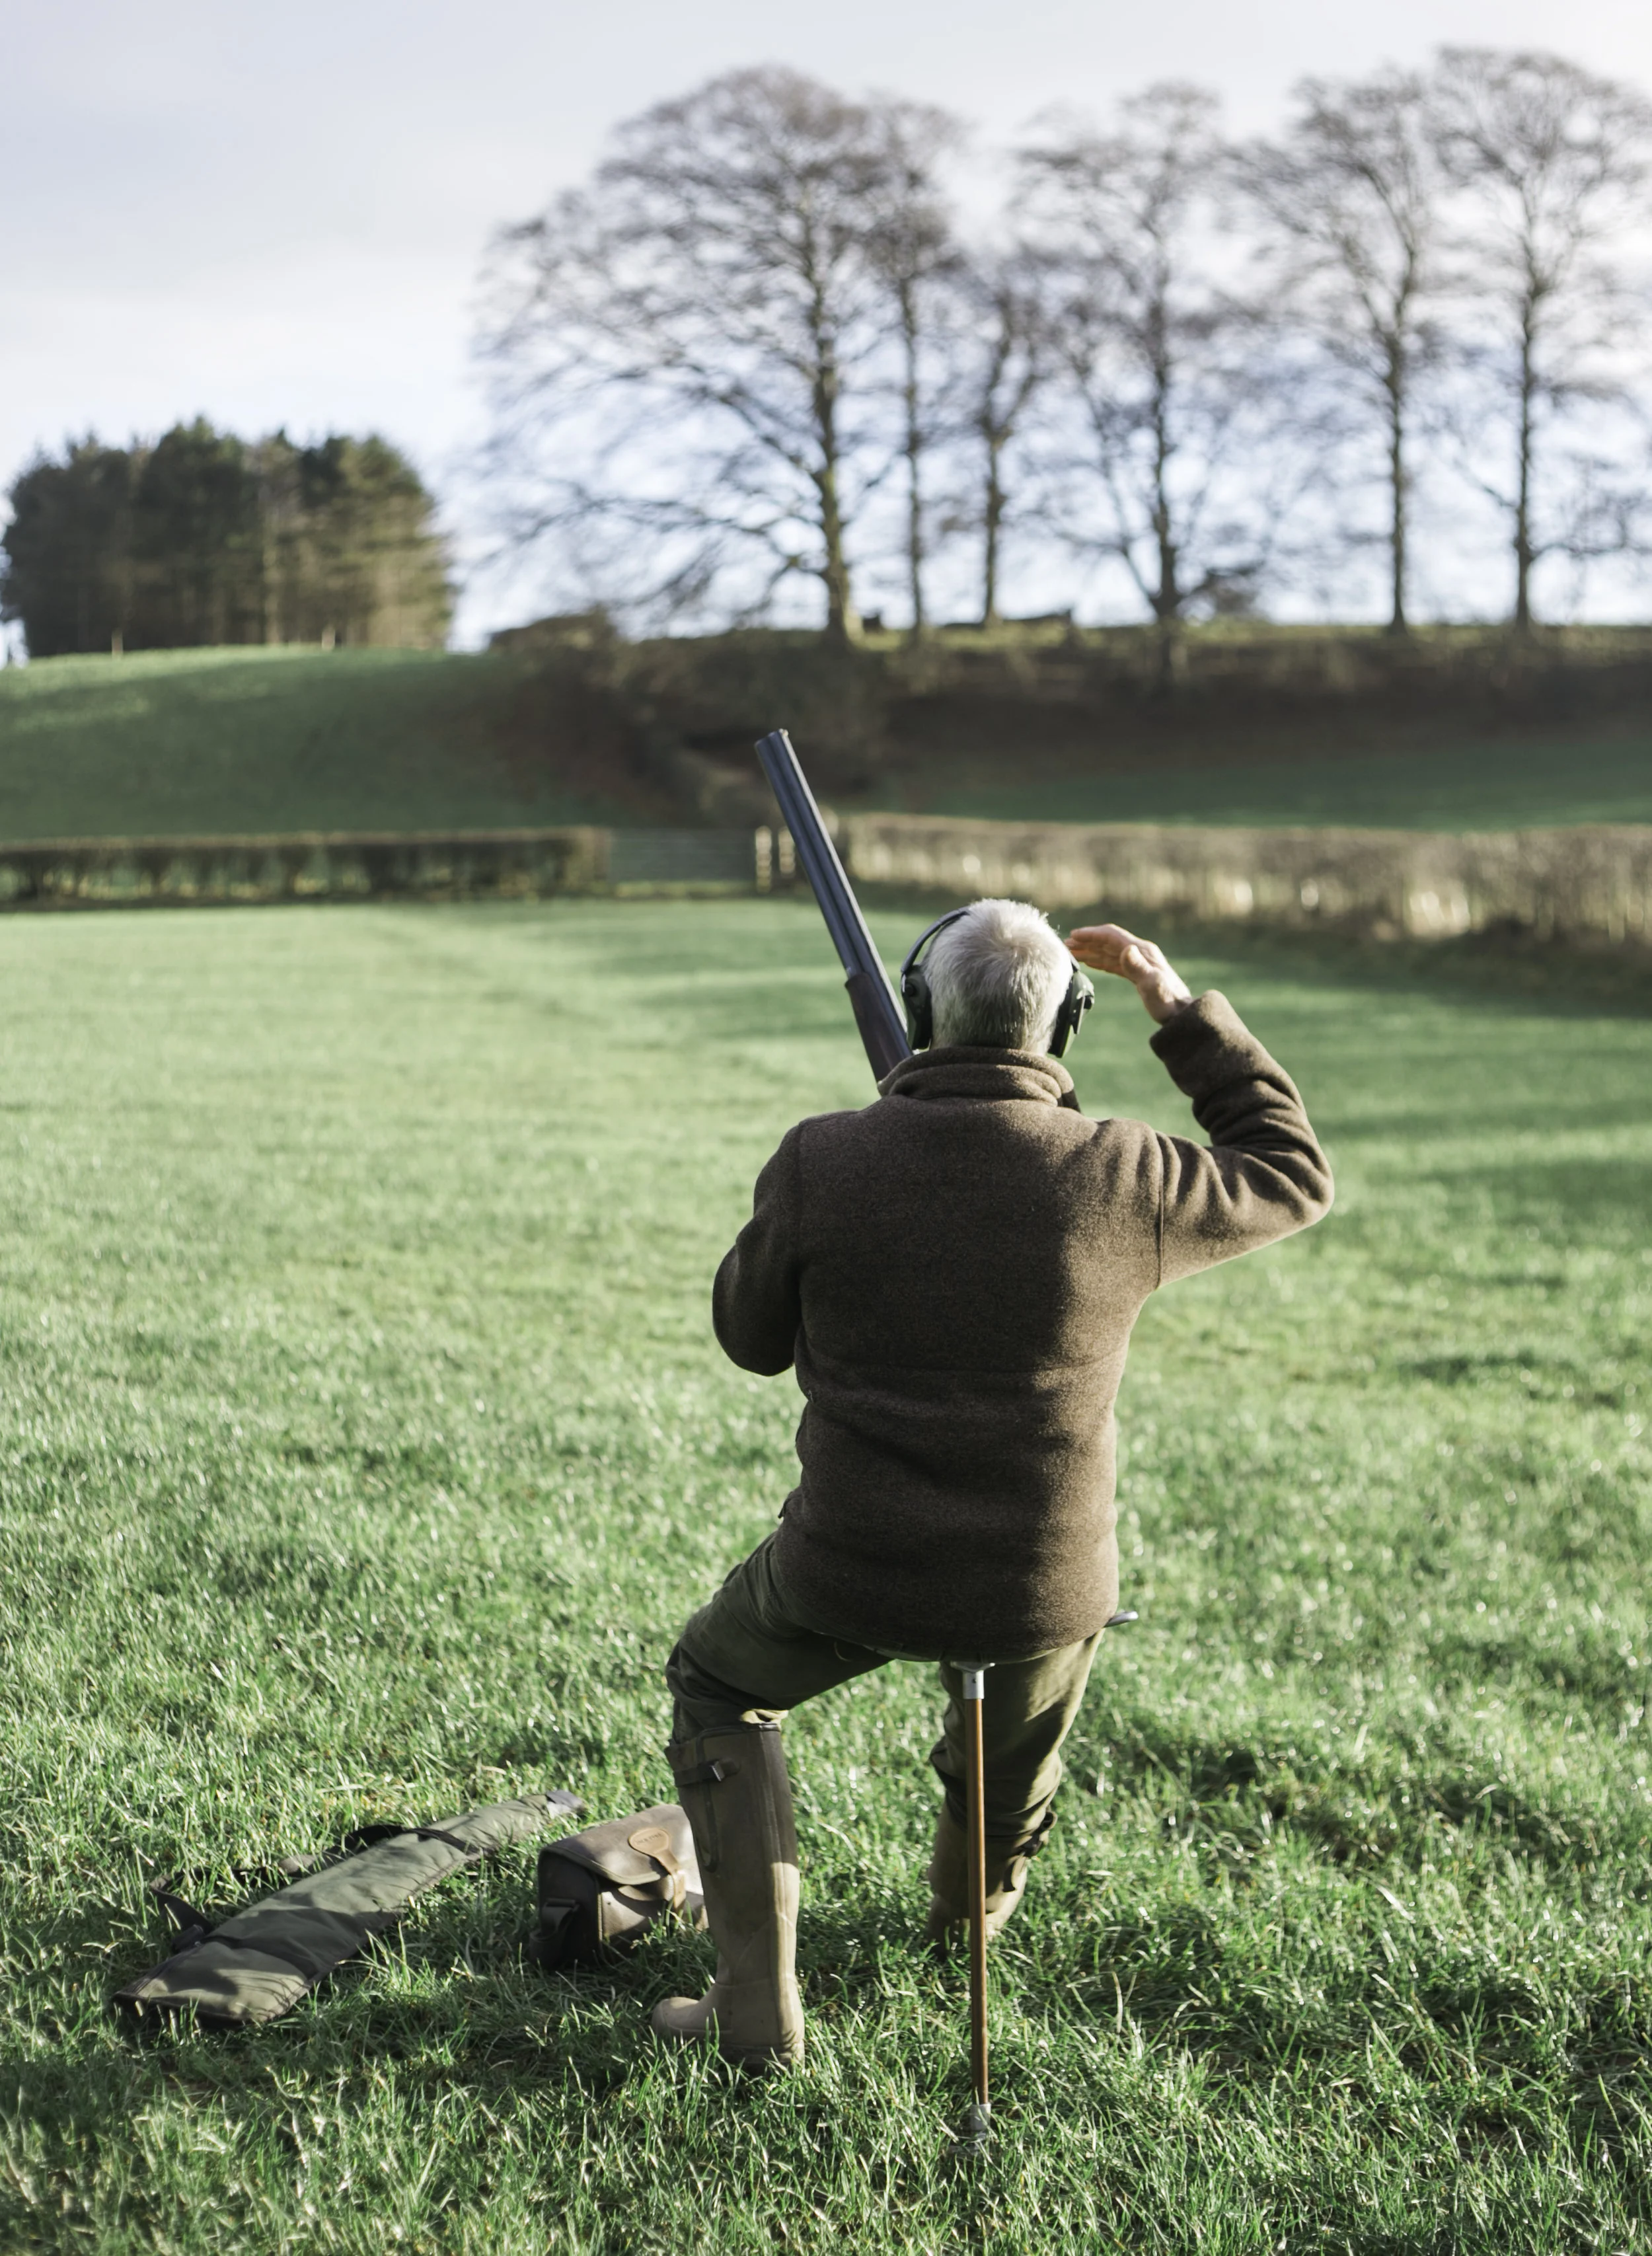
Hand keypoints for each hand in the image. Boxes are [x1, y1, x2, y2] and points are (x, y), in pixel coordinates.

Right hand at [1066, 923, 1192, 1024]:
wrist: (1181, 1014)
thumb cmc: (1167, 1002)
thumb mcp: (1152, 985)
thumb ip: (1138, 967)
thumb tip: (1125, 949)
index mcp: (1141, 951)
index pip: (1111, 935)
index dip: (1091, 934)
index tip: (1073, 936)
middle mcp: (1139, 953)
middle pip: (1107, 941)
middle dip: (1087, 941)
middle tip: (1065, 945)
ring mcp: (1138, 962)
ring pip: (1108, 952)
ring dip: (1090, 951)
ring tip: (1071, 953)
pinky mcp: (1136, 973)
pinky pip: (1113, 962)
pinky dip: (1099, 961)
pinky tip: (1089, 962)